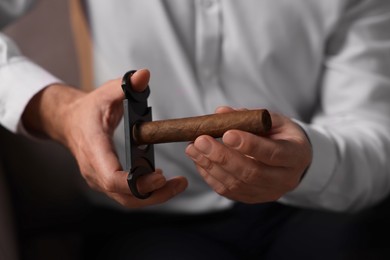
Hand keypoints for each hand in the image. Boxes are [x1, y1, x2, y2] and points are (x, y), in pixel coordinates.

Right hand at [22, 69, 186, 207]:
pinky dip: (146, 193)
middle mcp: (95, 171)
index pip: (111, 178)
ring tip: (178, 185)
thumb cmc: (88, 109)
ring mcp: (99, 180)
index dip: (135, 183)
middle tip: (178, 184)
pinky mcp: (106, 182)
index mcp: (94, 150)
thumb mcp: (105, 93)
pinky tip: (164, 183)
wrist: (69, 122)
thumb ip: (125, 86)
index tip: (159, 176)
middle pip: (124, 196)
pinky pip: (127, 196)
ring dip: (154, 197)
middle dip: (154, 194)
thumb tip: (144, 75)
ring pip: (127, 200)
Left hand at [185, 107, 311, 203]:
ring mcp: (268, 192)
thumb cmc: (281, 135)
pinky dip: (210, 175)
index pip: (273, 154)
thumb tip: (221, 112)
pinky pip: (228, 191)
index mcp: (296, 155)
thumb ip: (250, 116)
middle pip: (251, 172)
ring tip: (193, 148)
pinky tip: (199, 160)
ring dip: (211, 165)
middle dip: (222, 156)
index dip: (249, 145)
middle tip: (201, 140)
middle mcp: (285, 179)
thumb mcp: (273, 120)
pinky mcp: (252, 198)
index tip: (227, 134)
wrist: (292, 160)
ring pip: (237, 184)